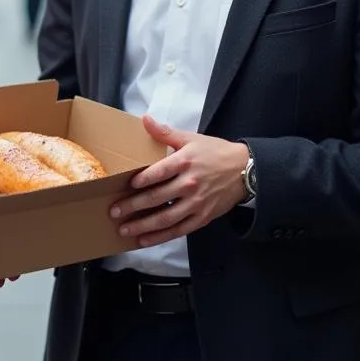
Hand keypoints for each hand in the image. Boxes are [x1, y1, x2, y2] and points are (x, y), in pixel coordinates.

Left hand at [110, 116, 248, 247]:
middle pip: (157, 198)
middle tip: (114, 211)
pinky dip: (161, 237)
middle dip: (133, 206)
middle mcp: (189, 184)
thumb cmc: (214, 152)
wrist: (244, 170)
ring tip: (124, 230)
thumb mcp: (190, 138)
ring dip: (143, 226)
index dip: (142, 180)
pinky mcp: (202, 217)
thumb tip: (145, 120)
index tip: (127, 186)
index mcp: (184, 162)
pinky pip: (179, 230)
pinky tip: (145, 240)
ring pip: (166, 218)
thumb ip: (165, 133)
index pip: (158, 173)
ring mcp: (196, 203)